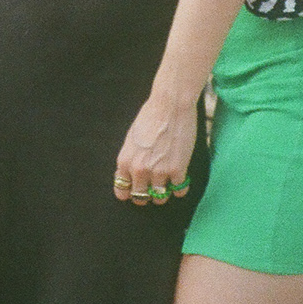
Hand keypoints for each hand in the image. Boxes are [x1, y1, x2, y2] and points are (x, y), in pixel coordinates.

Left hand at [114, 90, 198, 205]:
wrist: (170, 105)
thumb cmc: (150, 116)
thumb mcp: (132, 139)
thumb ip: (130, 159)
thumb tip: (131, 175)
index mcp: (125, 162)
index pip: (121, 191)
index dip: (129, 193)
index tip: (136, 190)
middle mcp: (139, 170)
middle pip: (140, 198)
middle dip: (146, 195)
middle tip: (153, 189)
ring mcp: (159, 172)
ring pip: (160, 198)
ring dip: (163, 193)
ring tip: (167, 184)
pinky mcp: (178, 170)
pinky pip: (179, 191)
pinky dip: (180, 188)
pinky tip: (180, 180)